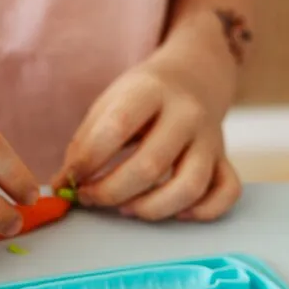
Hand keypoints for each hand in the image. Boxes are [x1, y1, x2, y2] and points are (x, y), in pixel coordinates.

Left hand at [59, 36, 241, 222]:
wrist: (195, 76)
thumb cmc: (142, 97)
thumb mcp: (109, 104)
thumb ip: (86, 142)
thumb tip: (62, 182)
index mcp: (151, 91)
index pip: (118, 127)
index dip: (89, 160)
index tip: (71, 177)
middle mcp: (186, 114)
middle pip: (151, 164)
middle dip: (112, 192)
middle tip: (91, 198)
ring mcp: (210, 139)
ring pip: (191, 185)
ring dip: (153, 208)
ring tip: (127, 209)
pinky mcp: (224, 159)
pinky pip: (226, 193)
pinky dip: (203, 211)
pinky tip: (176, 212)